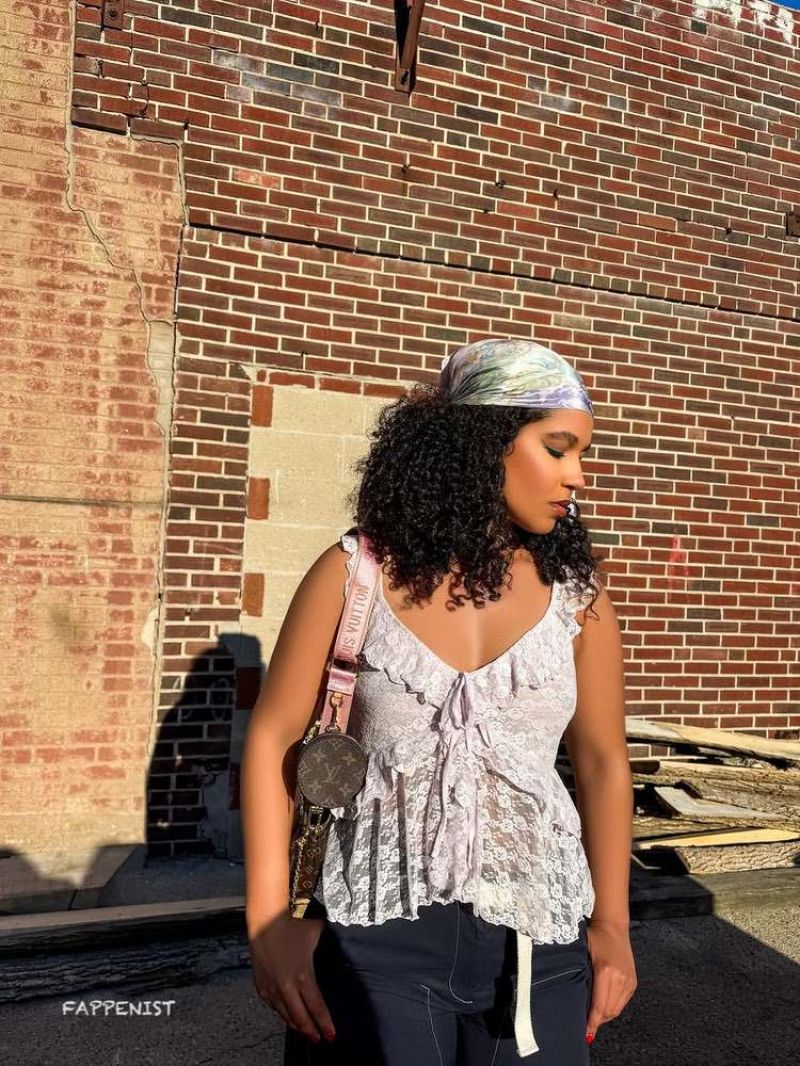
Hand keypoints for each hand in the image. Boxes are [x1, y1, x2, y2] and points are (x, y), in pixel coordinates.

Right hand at [249, 912, 335, 1044]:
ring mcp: (272, 988)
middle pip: (301, 1018)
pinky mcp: (261, 986)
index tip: (331, 1035)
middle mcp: (287, 987)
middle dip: (312, 1032)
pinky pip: (273, 1007)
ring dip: (297, 1026)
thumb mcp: (316, 933)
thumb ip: (328, 943)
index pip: (317, 1007)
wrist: (264, 920)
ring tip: (306, 1032)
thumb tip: (342, 943)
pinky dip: (282, 1014)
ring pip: (285, 1016)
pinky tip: (288, 1017)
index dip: (325, 1023)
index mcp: (303, 976)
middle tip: (320, 1040)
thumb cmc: (291, 924)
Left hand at [584, 919, 636, 1043]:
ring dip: (605, 1016)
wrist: (613, 926)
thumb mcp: (581, 952)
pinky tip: (602, 1008)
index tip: (584, 1032)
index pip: (598, 1005)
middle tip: (585, 1026)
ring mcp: (629, 981)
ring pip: (616, 1009)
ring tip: (592, 1018)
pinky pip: (623, 1002)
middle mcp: (620, 978)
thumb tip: (569, 997)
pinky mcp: (633, 982)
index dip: (591, 1022)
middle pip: (608, 1011)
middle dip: (597, 1021)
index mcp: (606, 971)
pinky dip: (613, 1008)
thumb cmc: (594, 937)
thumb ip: (577, 973)